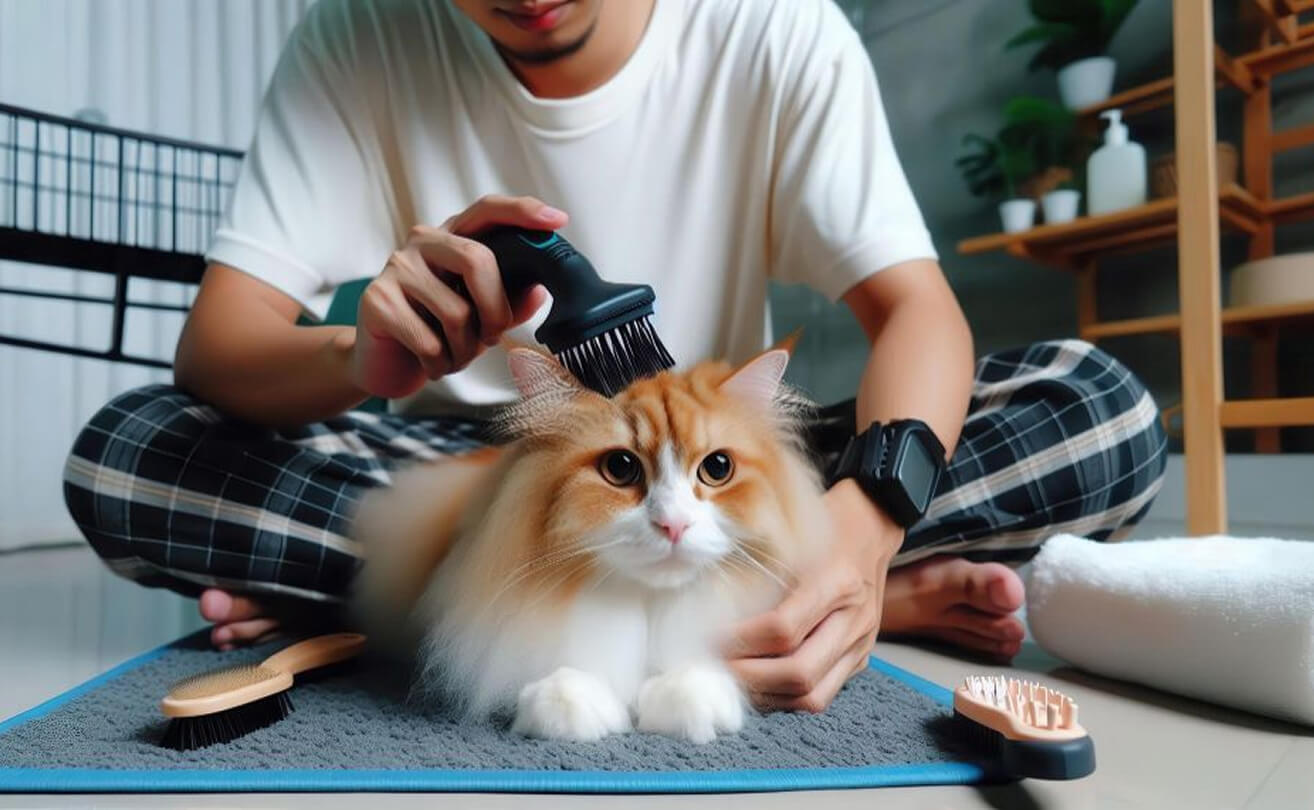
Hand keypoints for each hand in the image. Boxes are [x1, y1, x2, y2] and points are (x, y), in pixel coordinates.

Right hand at [350, 195, 567, 397]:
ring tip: (454, 356)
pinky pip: (428, 340)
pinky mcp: (376, 299)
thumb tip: (539, 290)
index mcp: (454, 238)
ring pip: (455, 312)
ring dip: (465, 350)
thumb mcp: (481, 316)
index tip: (557, 220)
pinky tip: (432, 363)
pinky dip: (440, 363)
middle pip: (477, 261)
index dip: (522, 211)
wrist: (384, 362)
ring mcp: (396, 267)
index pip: (487, 210)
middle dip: (496, 310)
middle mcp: (423, 242)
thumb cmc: (436, 331)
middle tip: (493, 336)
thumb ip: (509, 301)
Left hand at [726, 479, 901, 712]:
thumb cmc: (827, 526)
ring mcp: (861, 645)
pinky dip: (784, 697)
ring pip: (812, 695)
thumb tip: (709, 610)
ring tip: (732, 680)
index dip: (739, 640)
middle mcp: (856, 620)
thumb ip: (759, 574)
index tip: (708, 638)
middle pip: (800, 672)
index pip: (783, 629)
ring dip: (766, 695)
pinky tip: (759, 682)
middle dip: (748, 678)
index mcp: (838, 582)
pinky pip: (821, 695)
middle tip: (713, 668)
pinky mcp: (859, 660)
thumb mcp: (792, 537)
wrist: (872, 529)